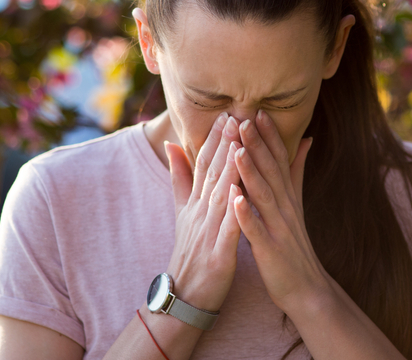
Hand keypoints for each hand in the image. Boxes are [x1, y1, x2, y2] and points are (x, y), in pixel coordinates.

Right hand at [163, 112, 244, 312]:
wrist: (183, 297)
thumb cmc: (190, 253)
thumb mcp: (181, 212)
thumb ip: (179, 178)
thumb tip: (171, 144)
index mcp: (195, 203)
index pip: (204, 164)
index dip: (215, 138)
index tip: (227, 112)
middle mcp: (200, 213)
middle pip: (212, 173)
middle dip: (223, 143)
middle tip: (235, 115)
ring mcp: (208, 233)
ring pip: (219, 195)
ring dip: (229, 168)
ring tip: (239, 143)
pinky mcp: (219, 254)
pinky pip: (227, 229)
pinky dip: (233, 210)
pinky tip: (240, 192)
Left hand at [234, 109, 327, 312]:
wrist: (306, 288)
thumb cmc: (294, 244)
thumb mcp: (297, 203)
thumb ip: (296, 171)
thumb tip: (306, 139)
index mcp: (287, 196)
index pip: (279, 159)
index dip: (269, 135)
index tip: (257, 110)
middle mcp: (285, 207)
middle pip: (271, 171)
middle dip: (258, 144)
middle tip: (244, 117)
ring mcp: (278, 228)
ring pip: (264, 196)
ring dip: (251, 173)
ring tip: (238, 150)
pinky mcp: (270, 249)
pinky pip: (257, 230)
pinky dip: (246, 215)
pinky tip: (235, 200)